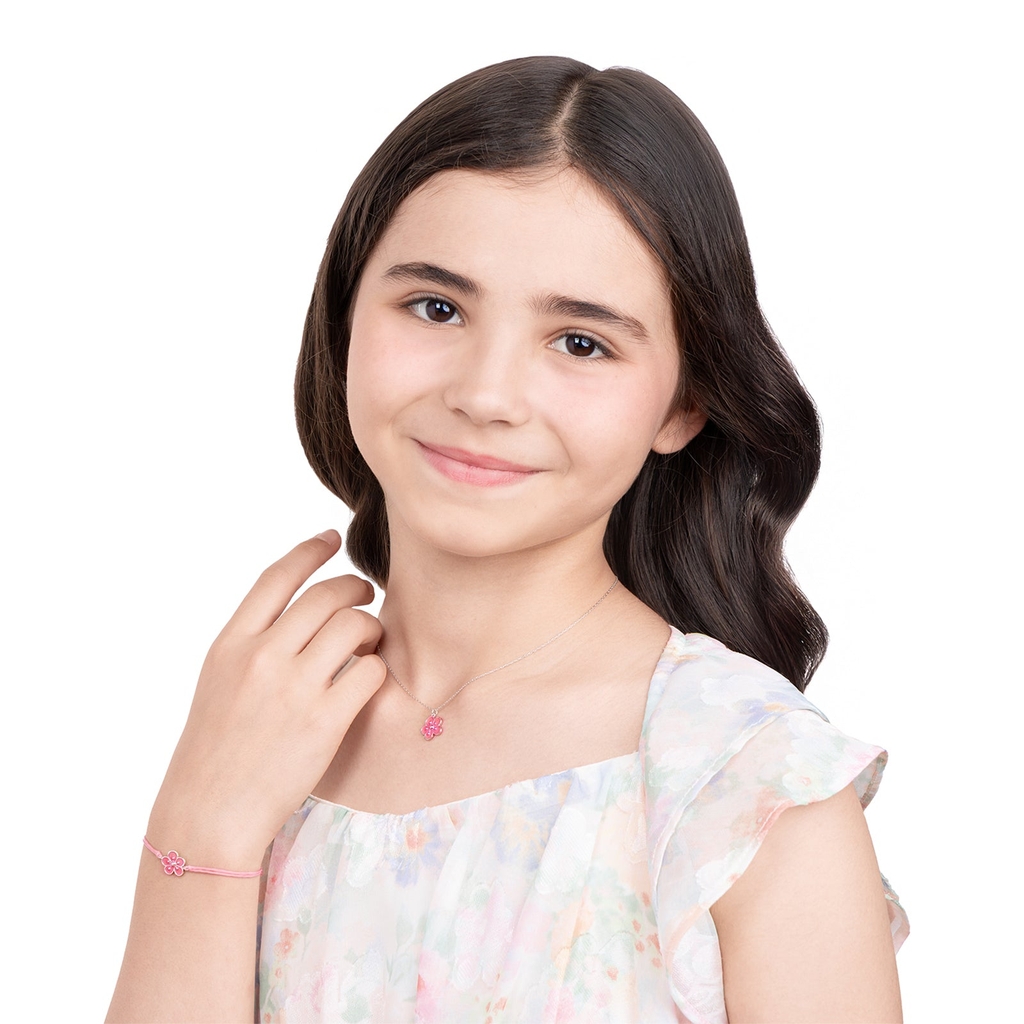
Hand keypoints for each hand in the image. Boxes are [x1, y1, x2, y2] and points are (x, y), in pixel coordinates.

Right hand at [147, 530, 384, 867]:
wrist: (210, 813)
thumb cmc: (216, 749)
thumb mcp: (218, 682)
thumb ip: (253, 644)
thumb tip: (298, 612)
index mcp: (230, 644)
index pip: (277, 576)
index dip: (309, 551)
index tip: (331, 539)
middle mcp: (261, 658)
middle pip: (325, 595)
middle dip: (354, 588)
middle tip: (365, 595)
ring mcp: (294, 688)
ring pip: (354, 626)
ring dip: (371, 627)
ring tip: (370, 639)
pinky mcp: (325, 721)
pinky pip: (370, 672)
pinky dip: (377, 669)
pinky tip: (369, 678)